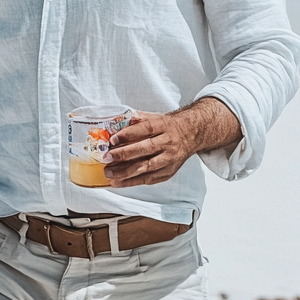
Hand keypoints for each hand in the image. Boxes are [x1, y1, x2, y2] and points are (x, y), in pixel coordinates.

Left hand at [103, 98, 241, 186]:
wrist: (192, 134)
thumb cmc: (168, 126)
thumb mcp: (156, 117)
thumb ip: (138, 119)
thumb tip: (116, 121)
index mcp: (164, 126)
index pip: (145, 129)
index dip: (129, 134)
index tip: (113, 139)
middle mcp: (168, 142)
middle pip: (146, 149)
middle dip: (124, 154)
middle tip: (107, 158)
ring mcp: (170, 159)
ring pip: (147, 167)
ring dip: (126, 172)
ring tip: (109, 173)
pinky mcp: (169, 172)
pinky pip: (149, 179)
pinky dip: (133, 181)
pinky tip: (119, 181)